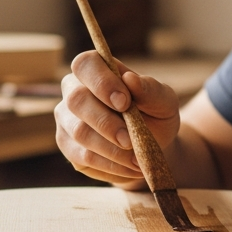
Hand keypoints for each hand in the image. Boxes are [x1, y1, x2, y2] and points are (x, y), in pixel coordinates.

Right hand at [55, 51, 181, 185]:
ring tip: (137, 159)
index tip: (124, 102)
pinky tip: (130, 167)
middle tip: (130, 140)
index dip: (101, 82)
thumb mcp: (164, 101)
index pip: (86, 65)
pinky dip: (110, 165)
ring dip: (111, 149)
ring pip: (79, 132)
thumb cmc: (156, 115)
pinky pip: (83, 157)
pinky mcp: (69, 147)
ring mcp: (67, 120)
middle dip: (105, 122)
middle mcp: (74, 91)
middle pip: (76, 100)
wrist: (153, 147)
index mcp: (96, 70)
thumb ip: (150, 89)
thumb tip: (130, 79)